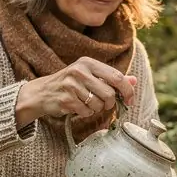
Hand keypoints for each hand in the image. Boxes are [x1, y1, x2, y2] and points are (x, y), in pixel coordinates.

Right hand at [15, 58, 137, 126]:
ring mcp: (71, 85)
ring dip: (95, 108)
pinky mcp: (65, 99)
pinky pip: (86, 112)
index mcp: (88, 62)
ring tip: (86, 103)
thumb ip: (111, 78)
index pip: (117, 76)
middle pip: (109, 94)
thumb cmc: (70, 83)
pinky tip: (77, 107)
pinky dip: (85, 113)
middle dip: (109, 103)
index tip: (129, 99)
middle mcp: (80, 71)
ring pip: (98, 104)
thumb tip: (134, 80)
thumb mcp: (90, 75)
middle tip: (103, 103)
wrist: (42, 92)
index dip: (127, 90)